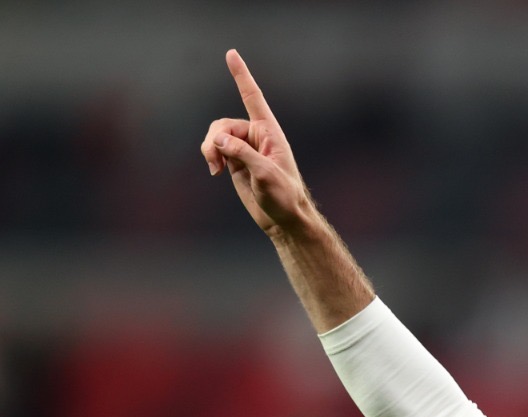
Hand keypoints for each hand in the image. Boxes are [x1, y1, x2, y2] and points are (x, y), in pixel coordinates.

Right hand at [201, 49, 311, 235]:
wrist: (284, 218)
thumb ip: (242, 154)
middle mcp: (256, 136)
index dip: (241, 76)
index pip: (252, 98)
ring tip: (215, 169)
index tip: (231, 53)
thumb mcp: (265, 174)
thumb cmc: (284, 196)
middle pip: (223, 124)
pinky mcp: (235, 161)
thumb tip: (218, 140)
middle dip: (214, 140)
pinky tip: (215, 172)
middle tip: (215, 162)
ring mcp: (244, 148)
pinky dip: (210, 157)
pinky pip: (214, 149)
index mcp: (269, 132)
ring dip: (209, 149)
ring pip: (215, 136)